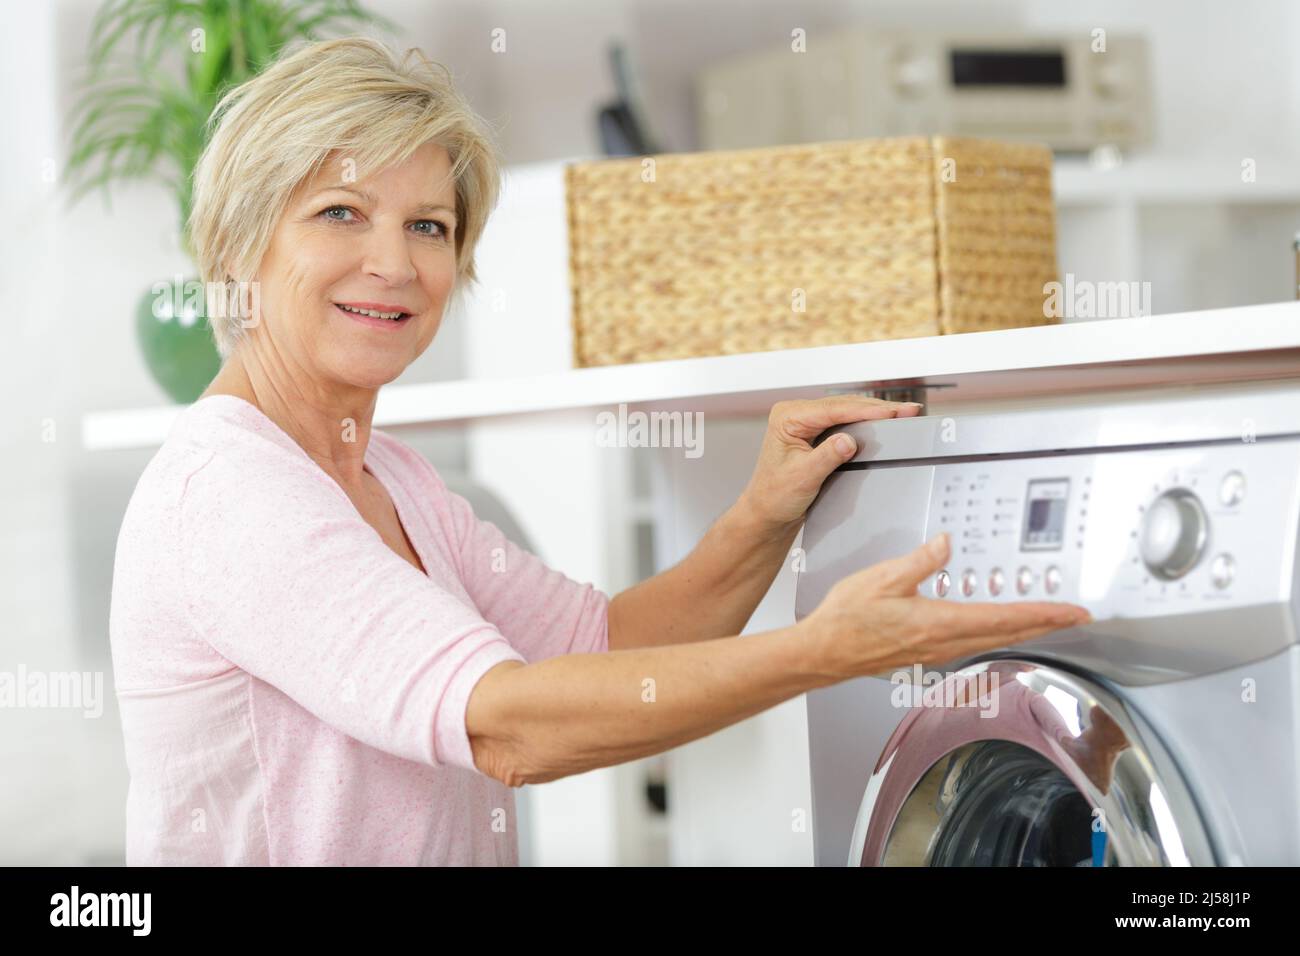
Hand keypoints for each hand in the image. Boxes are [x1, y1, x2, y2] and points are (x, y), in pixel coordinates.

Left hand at [738, 396, 922, 531]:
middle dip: (877, 408)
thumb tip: (849, 440)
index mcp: (787, 417)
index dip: (866, 410)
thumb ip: (827, 457)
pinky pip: (845, 421)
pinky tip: (884, 421)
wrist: (768, 513)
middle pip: (844, 405)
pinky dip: (866, 422)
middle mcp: (796, 414)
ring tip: (903, 413)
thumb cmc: (775, 496)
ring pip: (847, 411)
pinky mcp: (816, 432)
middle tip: (908, 410)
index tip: (892, 412)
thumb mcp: (803, 477)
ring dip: (874, 413)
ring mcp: (806, 421)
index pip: (833, 409)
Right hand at [802, 532, 1091, 681]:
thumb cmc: (846, 620)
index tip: (1072, 611)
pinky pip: (974, 645)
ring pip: (993, 642)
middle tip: (1074, 617)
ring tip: (1044, 620)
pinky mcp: (926, 654)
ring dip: (1023, 631)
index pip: (1005, 619)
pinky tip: (996, 628)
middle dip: (1045, 625)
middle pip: (1008, 635)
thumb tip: (946, 544)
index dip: (1044, 615)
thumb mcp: (883, 578)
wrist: (824, 652)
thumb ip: (920, 561)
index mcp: (939, 623)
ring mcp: (936, 652)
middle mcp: (944, 643)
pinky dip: (997, 635)